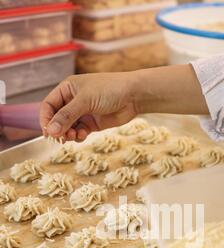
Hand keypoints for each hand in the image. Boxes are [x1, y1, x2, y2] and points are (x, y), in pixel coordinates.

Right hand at [40, 65, 207, 141]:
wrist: (133, 96)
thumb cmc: (109, 90)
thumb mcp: (85, 101)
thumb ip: (67, 116)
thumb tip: (51, 131)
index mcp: (67, 89)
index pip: (48, 106)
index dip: (45, 119)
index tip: (47, 132)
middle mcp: (72, 101)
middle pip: (56, 119)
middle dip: (57, 129)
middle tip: (61, 138)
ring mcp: (82, 113)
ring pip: (67, 128)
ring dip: (67, 134)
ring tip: (73, 136)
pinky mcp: (91, 123)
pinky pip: (78, 132)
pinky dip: (78, 136)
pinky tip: (82, 136)